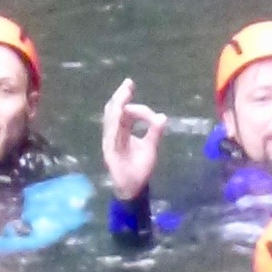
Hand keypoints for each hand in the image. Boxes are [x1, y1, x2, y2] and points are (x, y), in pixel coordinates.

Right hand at [102, 81, 164, 197]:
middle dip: (120, 97)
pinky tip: (120, 113)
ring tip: (124, 94)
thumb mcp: (151, 147)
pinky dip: (115, 123)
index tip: (152, 113)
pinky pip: (111, 135)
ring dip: (117, 106)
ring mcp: (109, 143)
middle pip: (113, 111)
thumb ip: (154, 132)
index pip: (125, 113)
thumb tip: (163, 116)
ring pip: (110, 120)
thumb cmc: (140, 168)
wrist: (134, 188)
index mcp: (121, 132)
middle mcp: (113, 135)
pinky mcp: (109, 152)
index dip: (135, 107)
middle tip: (128, 83)